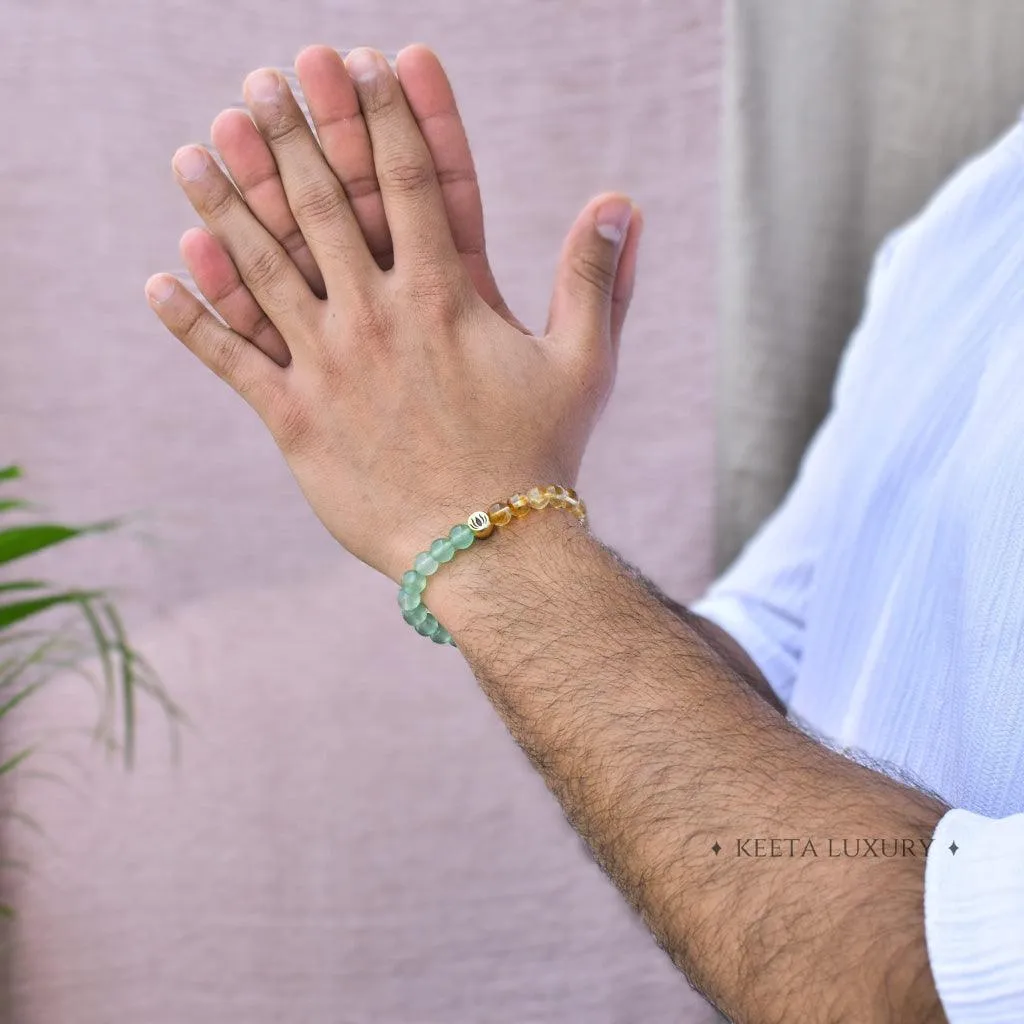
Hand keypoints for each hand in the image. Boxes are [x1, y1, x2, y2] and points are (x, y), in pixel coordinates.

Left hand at [146, 45, 643, 581]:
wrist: (488, 549)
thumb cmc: (539, 455)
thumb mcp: (582, 363)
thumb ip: (594, 278)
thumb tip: (623, 203)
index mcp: (446, 295)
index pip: (414, 182)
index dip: (390, 114)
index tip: (367, 61)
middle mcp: (378, 317)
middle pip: (326, 205)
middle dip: (293, 135)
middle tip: (263, 79)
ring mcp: (329, 366)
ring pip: (264, 268)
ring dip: (225, 204)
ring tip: (190, 150)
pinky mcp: (293, 420)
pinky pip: (232, 359)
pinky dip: (193, 318)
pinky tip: (158, 275)